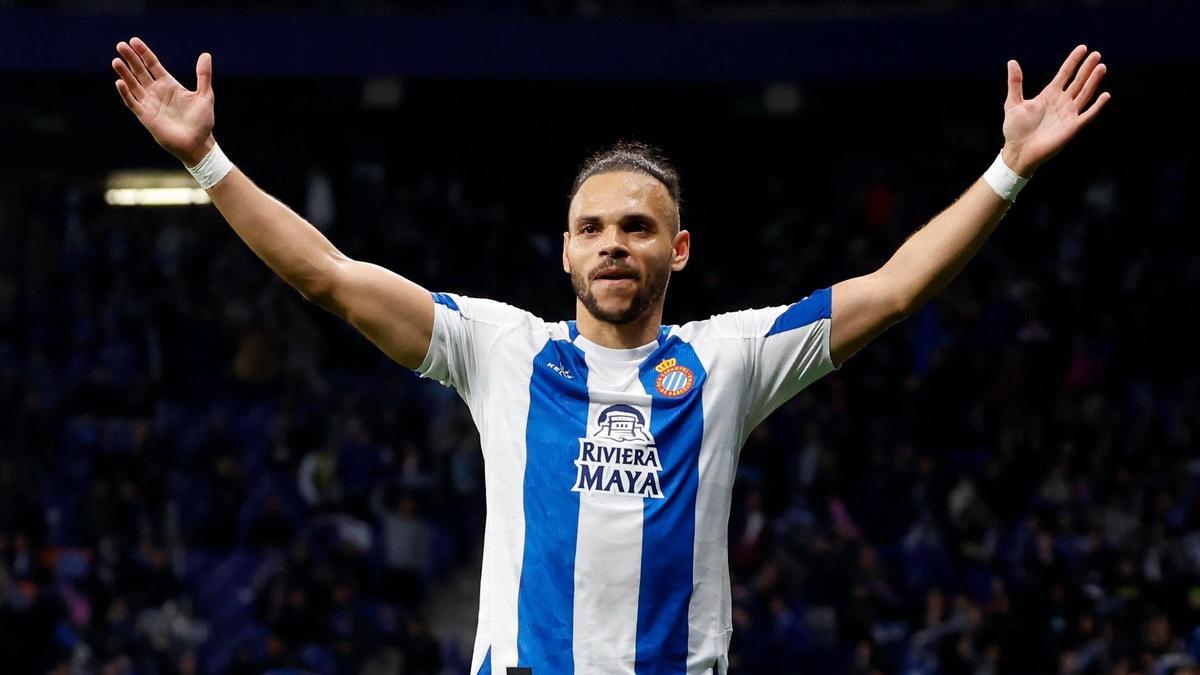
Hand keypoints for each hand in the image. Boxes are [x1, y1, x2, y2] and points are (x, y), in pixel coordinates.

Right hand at [112, 37, 215, 166]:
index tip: (134, 40)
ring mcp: (150, 104)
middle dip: (130, 58)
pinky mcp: (146, 117)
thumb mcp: (205, 95)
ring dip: (124, 73)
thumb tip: (206, 54)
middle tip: (120, 45)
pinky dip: (126, 93)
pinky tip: (120, 82)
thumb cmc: (203, 122)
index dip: (143, 53)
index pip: (152, 64)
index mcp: (169, 84)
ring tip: (116, 60)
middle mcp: (157, 92)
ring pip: (133, 85)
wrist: (198, 144)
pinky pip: (132, 103)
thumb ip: (203, 75)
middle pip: (140, 71)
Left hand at [1000, 44, 1109, 176]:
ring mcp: (1068, 114)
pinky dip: (1097, 106)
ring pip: (1084, 94)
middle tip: (1096, 54)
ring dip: (1093, 81)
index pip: (1064, 74)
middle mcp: (1061, 102)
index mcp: (1049, 95)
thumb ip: (1015, 83)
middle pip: (1078, 81)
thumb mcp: (1012, 103)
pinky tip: (1105, 95)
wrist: (1017, 151)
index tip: (1083, 48)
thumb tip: (1012, 62)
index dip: (1073, 61)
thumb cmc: (1014, 130)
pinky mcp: (1072, 127)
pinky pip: (1087, 115)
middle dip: (1087, 68)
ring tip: (1101, 67)